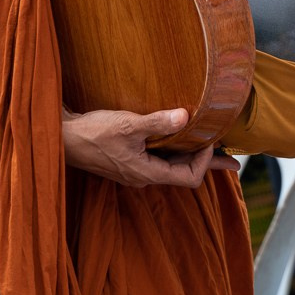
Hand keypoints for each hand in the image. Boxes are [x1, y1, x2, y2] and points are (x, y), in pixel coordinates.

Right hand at [61, 105, 239, 187]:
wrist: (61, 138)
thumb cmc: (92, 133)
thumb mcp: (127, 124)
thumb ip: (157, 122)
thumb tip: (185, 117)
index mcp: (147, 173)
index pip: (188, 177)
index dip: (205, 162)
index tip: (209, 139)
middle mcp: (143, 176)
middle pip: (184, 173)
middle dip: (207, 163)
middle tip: (233, 161)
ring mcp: (135, 169)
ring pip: (171, 165)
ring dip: (191, 155)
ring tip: (211, 146)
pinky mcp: (127, 160)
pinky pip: (159, 158)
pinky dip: (174, 150)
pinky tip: (176, 137)